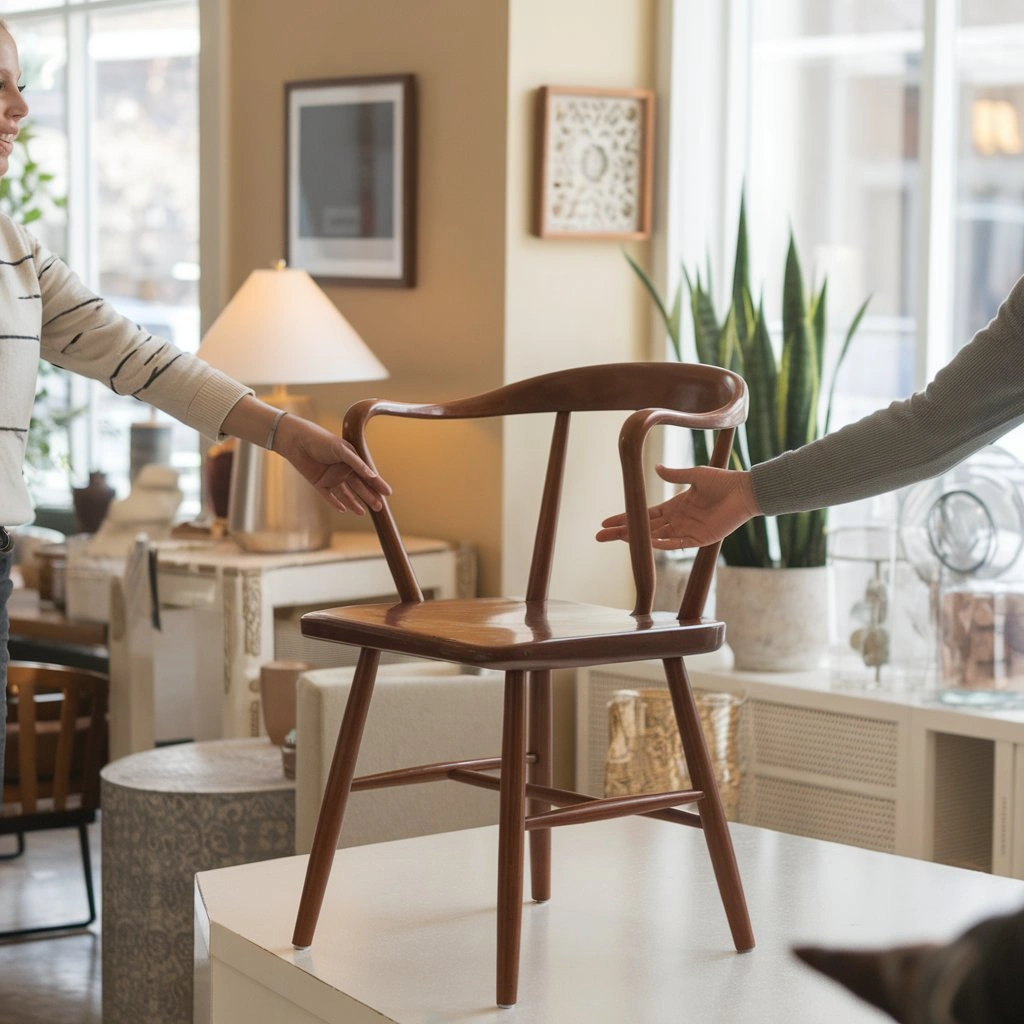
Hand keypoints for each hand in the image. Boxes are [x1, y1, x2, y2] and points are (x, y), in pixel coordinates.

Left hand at [274, 414, 391, 514]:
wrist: (296, 440)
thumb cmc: (321, 440)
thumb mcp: (341, 450)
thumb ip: (356, 463)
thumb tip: (372, 475)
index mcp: (351, 461)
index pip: (367, 475)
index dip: (378, 484)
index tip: (388, 493)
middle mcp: (343, 470)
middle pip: (359, 487)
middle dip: (368, 497)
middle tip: (379, 507)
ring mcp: (331, 478)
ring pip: (346, 494)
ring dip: (354, 503)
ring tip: (362, 513)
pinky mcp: (319, 483)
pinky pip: (329, 497)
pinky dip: (336, 503)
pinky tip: (344, 510)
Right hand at [596, 465, 758, 549]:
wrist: (745, 492)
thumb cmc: (723, 481)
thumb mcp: (695, 475)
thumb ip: (675, 474)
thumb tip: (654, 468)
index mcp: (675, 505)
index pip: (644, 514)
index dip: (625, 518)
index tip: (607, 522)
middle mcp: (677, 520)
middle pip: (644, 528)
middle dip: (622, 532)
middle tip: (600, 536)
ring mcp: (687, 531)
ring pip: (656, 537)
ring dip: (637, 538)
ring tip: (617, 538)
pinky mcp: (699, 540)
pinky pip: (676, 544)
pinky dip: (661, 544)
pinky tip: (646, 543)